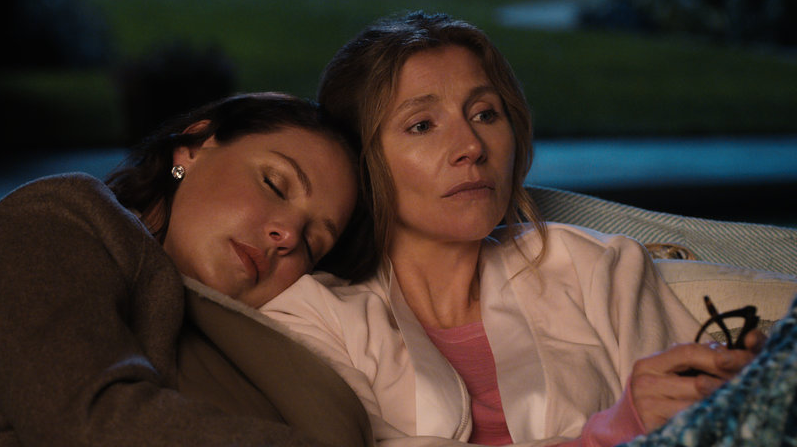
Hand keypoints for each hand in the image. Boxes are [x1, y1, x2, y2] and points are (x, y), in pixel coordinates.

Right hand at [629, 329, 765, 431]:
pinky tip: (718, 411)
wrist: (627, 423)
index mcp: (648, 364)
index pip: (688, 352)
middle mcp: (645, 382)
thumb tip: (729, 349)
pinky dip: (709, 415)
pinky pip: (693, 419)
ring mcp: (649, 405)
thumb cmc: (655, 395)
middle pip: (698, 380)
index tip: (744, 357)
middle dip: (727, 381)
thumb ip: (690, 360)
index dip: (719, 354)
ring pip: (699, 403)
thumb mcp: (666, 373)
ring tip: (736, 397)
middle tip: (749, 380)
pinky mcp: (656, 425)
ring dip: (721, 400)